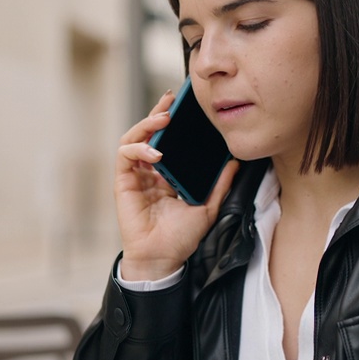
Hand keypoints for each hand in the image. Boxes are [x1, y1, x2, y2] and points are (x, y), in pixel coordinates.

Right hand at [115, 90, 238, 280]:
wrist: (163, 258)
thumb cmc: (180, 238)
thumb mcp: (207, 207)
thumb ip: (220, 185)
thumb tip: (235, 163)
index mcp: (167, 175)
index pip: (168, 141)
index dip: (173, 122)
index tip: (184, 106)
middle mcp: (149, 172)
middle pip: (149, 134)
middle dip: (158, 113)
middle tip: (171, 101)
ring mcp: (135, 176)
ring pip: (133, 139)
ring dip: (146, 125)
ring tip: (163, 119)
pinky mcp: (123, 182)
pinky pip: (125, 156)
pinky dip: (138, 148)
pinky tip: (155, 152)